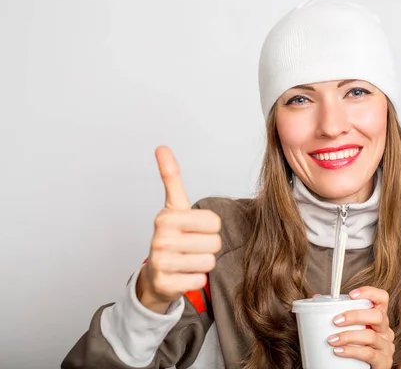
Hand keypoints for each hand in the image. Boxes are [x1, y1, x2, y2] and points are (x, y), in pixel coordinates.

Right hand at [136, 146, 221, 312]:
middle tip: (191, 247)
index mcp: (167, 217)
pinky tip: (182, 275)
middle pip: (214, 243)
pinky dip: (195, 280)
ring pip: (208, 263)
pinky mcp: (165, 283)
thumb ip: (171, 177)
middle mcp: (161, 239)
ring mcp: (161, 262)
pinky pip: (199, 281)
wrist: (155, 275)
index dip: (210, 228)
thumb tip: (162, 147)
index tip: (194, 229)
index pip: (214, 222)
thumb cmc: (171, 237)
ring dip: (202, 264)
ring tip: (186, 261)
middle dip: (208, 247)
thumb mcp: (173, 206)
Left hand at [327, 287, 394, 368]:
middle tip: (335, 320)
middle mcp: (385, 331)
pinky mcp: (383, 362)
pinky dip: (352, 351)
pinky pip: (368, 354)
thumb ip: (337, 315)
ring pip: (370, 336)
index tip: (351, 295)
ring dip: (348, 336)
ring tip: (331, 339)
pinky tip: (338, 351)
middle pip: (377, 316)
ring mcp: (386, 347)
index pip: (382, 299)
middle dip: (355, 316)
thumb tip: (316, 299)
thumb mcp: (350, 330)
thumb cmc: (356, 348)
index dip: (370, 293)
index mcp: (379, 319)